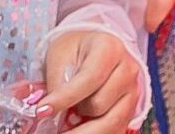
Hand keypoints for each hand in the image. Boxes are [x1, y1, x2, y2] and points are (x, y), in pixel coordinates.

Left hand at [25, 29, 142, 132]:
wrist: (93, 51)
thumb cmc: (75, 51)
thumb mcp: (59, 56)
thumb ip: (56, 81)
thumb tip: (49, 110)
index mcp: (110, 49)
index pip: (90, 78)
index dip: (65, 98)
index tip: (42, 111)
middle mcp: (127, 70)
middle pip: (99, 104)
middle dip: (75, 111)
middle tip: (56, 111)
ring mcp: (132, 91)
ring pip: (109, 123)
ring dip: (84, 127)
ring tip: (70, 119)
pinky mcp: (131, 109)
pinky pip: (114, 130)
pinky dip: (94, 133)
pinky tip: (79, 129)